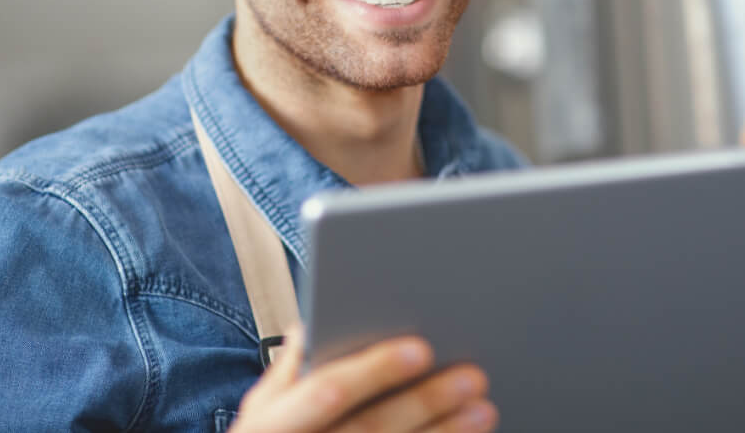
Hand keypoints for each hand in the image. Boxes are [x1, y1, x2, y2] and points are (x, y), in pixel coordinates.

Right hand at [228, 327, 496, 432]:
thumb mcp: (261, 412)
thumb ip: (289, 370)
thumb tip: (313, 322)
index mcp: (274, 424)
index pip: (328, 390)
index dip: (374, 370)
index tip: (420, 348)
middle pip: (372, 428)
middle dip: (424, 401)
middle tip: (472, 376)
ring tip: (483, 410)